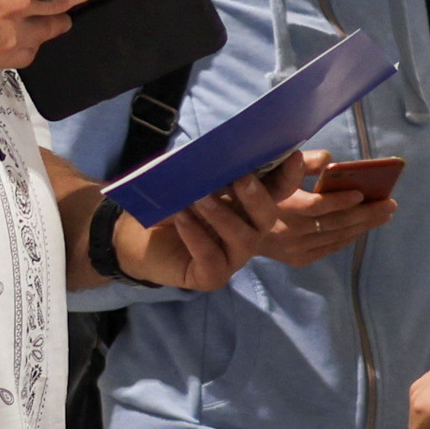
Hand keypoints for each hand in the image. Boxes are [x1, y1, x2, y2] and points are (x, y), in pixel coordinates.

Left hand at [109, 163, 286, 293]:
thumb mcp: (187, 179)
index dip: (289, 175)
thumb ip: (209, 168)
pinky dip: (198, 237)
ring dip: (222, 215)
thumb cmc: (167, 203)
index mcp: (248, 206)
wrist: (135, 235)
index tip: (293, 156)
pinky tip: (183, 219)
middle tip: (240, 178)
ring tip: (199, 198)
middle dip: (257, 196)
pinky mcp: (212, 276)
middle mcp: (247, 232)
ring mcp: (232, 257)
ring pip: (242, 239)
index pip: (278, 190)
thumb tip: (223, 152)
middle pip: (267, 217)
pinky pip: (212, 259)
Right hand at [248, 152, 399, 267]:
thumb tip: (330, 161)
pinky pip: (331, 247)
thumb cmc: (257, 192)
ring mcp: (293, 249)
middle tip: (390, 203)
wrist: (235, 228)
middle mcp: (287, 232)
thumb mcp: (271, 172)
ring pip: (336, 237)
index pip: (314, 207)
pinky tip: (364, 227)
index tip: (360, 192)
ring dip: (363, 225)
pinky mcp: (298, 259)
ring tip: (385, 213)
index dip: (338, 200)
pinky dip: (349, 236)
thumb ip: (300, 164)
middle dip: (365, 213)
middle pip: (334, 223)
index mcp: (279, 207)